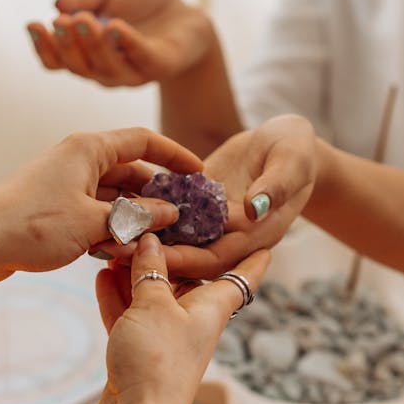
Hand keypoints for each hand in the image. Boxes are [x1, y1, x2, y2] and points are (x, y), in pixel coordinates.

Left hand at [0, 126, 201, 277]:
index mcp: (88, 148)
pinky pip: (95, 211)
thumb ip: (138, 216)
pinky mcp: (55, 206)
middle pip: (130, 170)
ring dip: (135, 216)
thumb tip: (171, 212)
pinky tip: (124, 250)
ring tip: (159, 240)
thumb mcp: (96, 222)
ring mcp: (65, 183)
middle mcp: (77, 159)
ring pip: (113, 195)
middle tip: (185, 218)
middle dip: (157, 195)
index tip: (198, 174)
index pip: (144, 140)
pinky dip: (112, 227)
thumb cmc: (34, 226)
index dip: (175, 156)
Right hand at [27, 0, 214, 86]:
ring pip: (106, 68)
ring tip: (84, 19)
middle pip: (79, 66)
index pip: (58, 60)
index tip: (32, 23)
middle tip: (60, 22)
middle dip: (67, 45)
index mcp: (87, 55)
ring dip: (93, 44)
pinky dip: (128, 43)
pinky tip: (116, 27)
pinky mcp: (159, 66)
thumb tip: (58, 3)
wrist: (185, 15)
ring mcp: (132, 71)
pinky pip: (141, 57)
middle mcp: (105, 70)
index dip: (43, 47)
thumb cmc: (142, 6)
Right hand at [94, 232, 269, 403]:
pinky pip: (132, 316)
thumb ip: (150, 270)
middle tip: (152, 225)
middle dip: (169, 254)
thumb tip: (150, 241)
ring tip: (114, 248)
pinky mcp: (142, 352)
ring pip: (154, 296)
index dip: (254, 258)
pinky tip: (102, 277)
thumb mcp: (153, 305)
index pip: (242, 276)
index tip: (265, 240)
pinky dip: (119, 297)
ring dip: (135, 274)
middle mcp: (194, 321)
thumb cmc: (157, 361)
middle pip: (188, 279)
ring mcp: (168, 337)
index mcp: (213, 307)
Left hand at [95, 116, 316, 279]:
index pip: (215, 257)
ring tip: (104, 235)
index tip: (157, 259)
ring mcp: (211, 222)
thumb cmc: (298, 150)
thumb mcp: (293, 164)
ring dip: (143, 238)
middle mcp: (229, 235)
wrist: (290, 142)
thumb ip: (277, 186)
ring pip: (173, 238)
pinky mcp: (196, 206)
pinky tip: (113, 208)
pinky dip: (145, 214)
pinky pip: (167, 214)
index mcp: (254, 233)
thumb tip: (256, 206)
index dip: (186, 260)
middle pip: (186, 255)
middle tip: (117, 253)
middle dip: (154, 256)